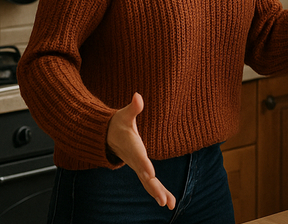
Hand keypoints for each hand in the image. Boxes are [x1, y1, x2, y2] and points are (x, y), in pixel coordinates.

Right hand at [106, 93, 175, 208]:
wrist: (105, 136)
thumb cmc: (117, 124)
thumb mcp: (124, 114)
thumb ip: (133, 107)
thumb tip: (137, 95)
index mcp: (132, 148)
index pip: (139, 157)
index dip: (144, 164)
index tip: (151, 174)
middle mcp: (134, 160)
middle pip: (145, 176)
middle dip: (154, 188)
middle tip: (164, 200)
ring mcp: (137, 167)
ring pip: (148, 183)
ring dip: (158, 193)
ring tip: (170, 204)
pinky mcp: (140, 169)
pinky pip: (150, 182)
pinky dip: (158, 191)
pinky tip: (168, 202)